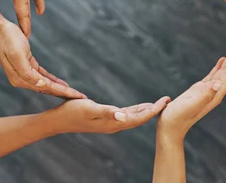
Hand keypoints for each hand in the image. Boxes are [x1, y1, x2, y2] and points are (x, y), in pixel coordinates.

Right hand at [0, 19, 85, 98]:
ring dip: (60, 88)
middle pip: (48, 89)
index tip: (76, 96)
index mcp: (20, 79)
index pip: (47, 88)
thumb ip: (27, 72)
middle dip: (64, 93)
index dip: (63, 92)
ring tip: (73, 93)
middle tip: (81, 98)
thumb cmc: (8, 40)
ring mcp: (24, 73)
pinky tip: (61, 84)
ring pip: (46, 84)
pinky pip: (43, 76)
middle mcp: (22, 79)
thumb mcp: (18, 55)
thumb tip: (41, 85)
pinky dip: (52, 80)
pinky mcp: (27, 65)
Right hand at [51, 97, 170, 133]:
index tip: (166, 101)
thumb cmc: (71, 112)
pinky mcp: (105, 119)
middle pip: (139, 118)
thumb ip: (107, 112)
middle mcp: (114, 125)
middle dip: (154, 110)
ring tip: (159, 103)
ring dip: (146, 110)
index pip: (138, 118)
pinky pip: (125, 115)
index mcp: (113, 123)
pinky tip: (138, 107)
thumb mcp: (89, 108)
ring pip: (133, 117)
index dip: (153, 110)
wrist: (57, 120)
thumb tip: (123, 116)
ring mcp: (109, 123)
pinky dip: (135, 110)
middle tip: (168, 100)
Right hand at [157, 43, 225, 139]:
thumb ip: (205, 94)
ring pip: (223, 72)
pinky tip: (222, 59)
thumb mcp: (191, 104)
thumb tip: (218, 83)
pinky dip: (219, 66)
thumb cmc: (179, 116)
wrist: (171, 126)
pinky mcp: (200, 89)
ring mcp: (208, 90)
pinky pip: (214, 75)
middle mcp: (215, 92)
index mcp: (216, 95)